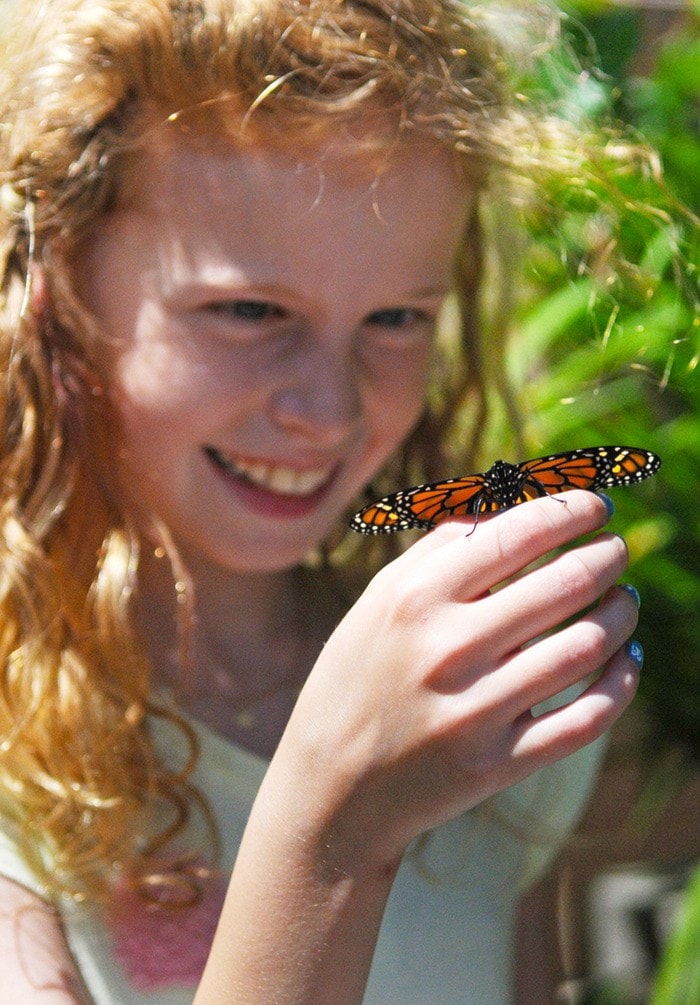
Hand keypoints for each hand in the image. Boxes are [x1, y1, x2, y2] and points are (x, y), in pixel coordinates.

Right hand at [281, 490, 638, 872]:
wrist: (332, 787)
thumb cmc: (359, 677)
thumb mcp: (379, 602)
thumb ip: (439, 550)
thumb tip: (512, 507)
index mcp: (414, 598)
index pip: (516, 534)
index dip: (571, 510)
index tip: (596, 506)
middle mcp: (446, 650)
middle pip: (564, 584)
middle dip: (606, 557)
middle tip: (616, 550)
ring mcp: (474, 712)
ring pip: (585, 648)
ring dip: (622, 615)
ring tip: (625, 600)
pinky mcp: (496, 765)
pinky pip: (586, 719)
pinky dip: (620, 685)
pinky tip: (625, 661)